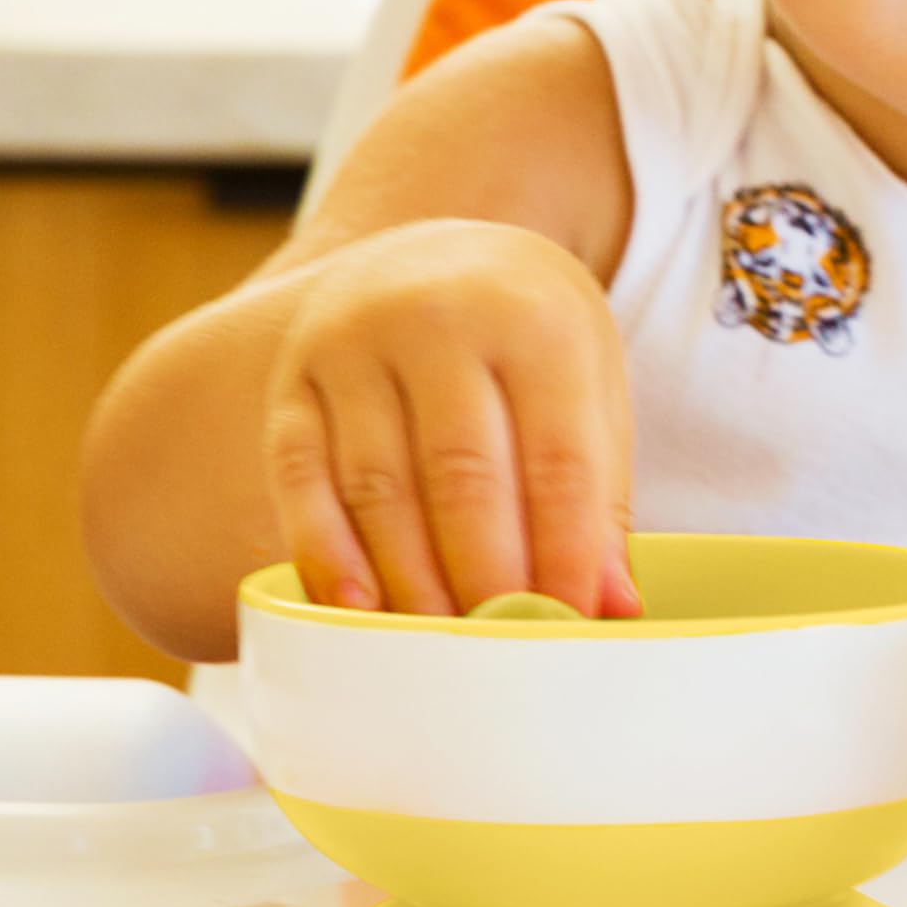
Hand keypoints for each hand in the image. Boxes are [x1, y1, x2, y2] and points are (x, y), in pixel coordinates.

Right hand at [260, 220, 639, 618]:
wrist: (438, 251)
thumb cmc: (531, 338)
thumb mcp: (588, 383)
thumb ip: (599, 491)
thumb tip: (611, 606)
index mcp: (532, 317)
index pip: (555, 456)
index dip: (566, 553)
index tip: (575, 625)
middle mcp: (437, 318)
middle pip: (462, 477)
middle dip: (489, 581)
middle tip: (507, 654)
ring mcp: (354, 344)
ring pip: (380, 489)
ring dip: (413, 583)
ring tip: (444, 649)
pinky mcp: (295, 378)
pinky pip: (303, 480)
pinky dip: (327, 555)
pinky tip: (358, 611)